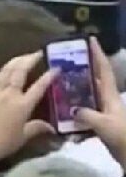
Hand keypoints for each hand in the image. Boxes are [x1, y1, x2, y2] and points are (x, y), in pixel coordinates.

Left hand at [0, 52, 55, 171]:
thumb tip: (52, 127)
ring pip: (7, 69)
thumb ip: (38, 128)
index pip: (38, 86)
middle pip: (21, 70)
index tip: (56, 68)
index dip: (48, 76)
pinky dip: (3, 70)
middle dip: (30, 59)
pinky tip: (7, 68)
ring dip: (17, 60)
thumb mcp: (24, 136)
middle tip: (38, 53)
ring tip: (24, 56)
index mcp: (22, 105)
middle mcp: (10, 94)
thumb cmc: (4, 143)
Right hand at [74, 37, 125, 168]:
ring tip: (57, 84)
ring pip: (86, 96)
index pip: (104, 69)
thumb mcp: (104, 125)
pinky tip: (62, 121)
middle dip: (81, 68)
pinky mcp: (100, 124)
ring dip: (73, 91)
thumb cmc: (122, 137)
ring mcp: (103, 112)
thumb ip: (86, 115)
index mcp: (110, 95)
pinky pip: (83, 114)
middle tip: (64, 60)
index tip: (91, 39)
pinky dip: (73, 116)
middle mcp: (107, 100)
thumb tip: (71, 110)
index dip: (98, 53)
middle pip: (93, 79)